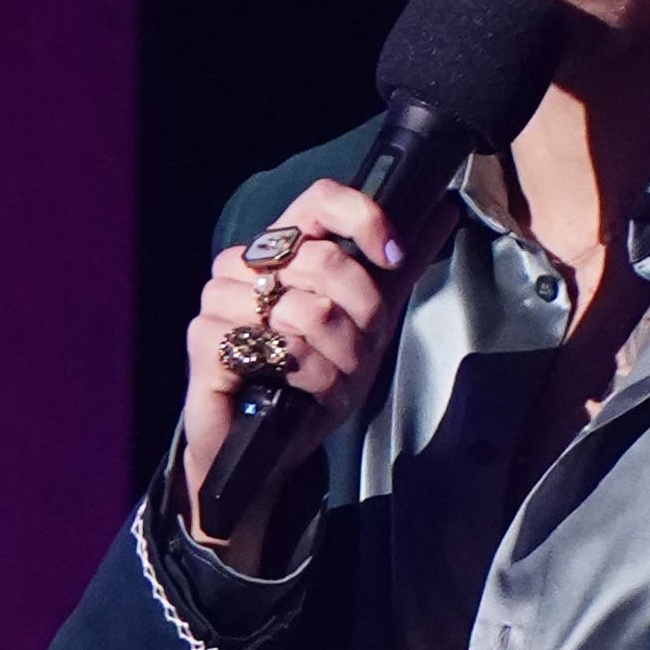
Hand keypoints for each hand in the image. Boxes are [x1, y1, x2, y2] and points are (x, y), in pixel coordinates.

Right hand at [178, 180, 426, 551]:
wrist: (265, 450)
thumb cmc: (311, 381)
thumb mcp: (367, 325)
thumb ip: (400, 271)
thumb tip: (444, 212)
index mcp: (282, 248)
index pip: (320, 200)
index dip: (363, 219)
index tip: (392, 257)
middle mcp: (244, 263)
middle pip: (324, 260)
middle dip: (362, 316)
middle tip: (360, 352)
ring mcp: (218, 298)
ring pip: (306, 309)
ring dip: (337, 355)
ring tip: (334, 379)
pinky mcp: (205, 338)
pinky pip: (278, 348)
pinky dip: (310, 378)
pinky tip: (304, 393)